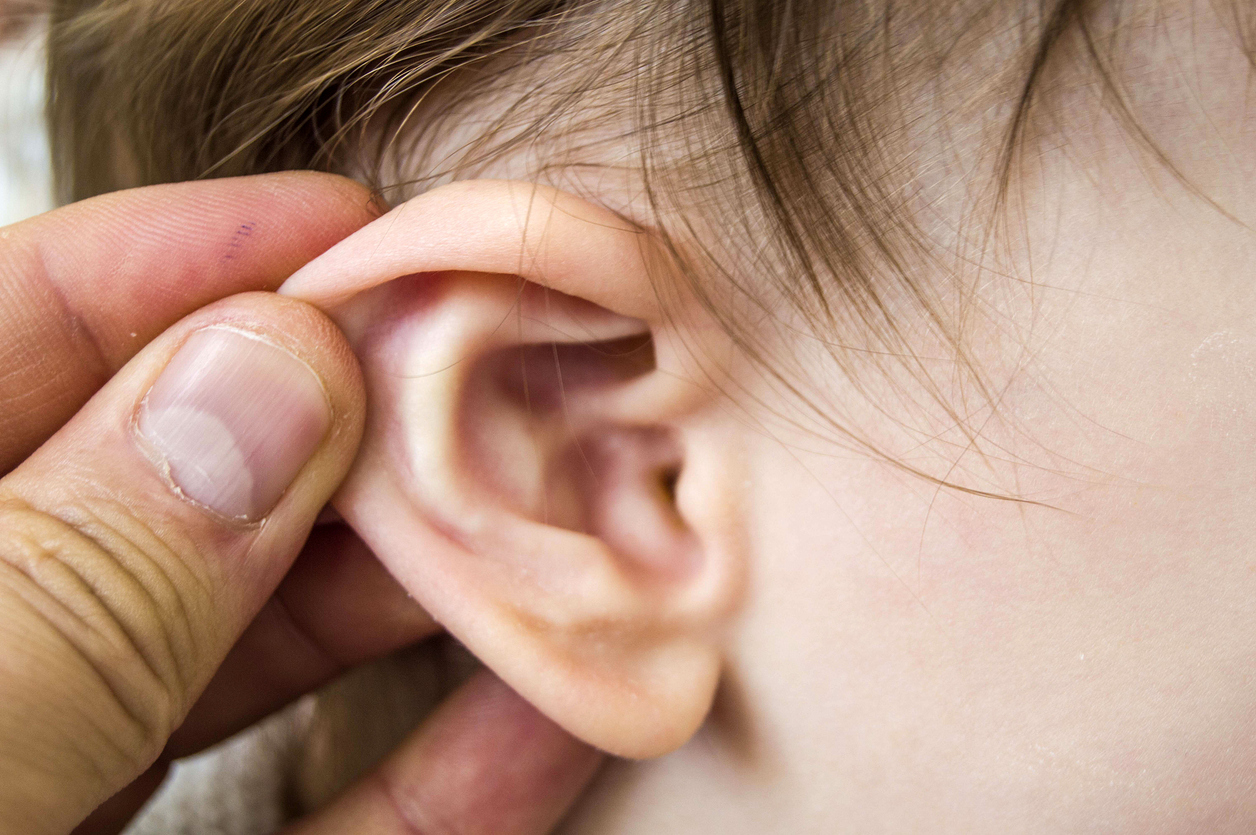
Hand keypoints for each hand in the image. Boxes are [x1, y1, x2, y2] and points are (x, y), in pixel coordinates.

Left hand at [0, 173, 601, 834]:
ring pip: (270, 641)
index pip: (17, 336)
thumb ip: (86, 570)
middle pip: (187, 481)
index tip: (346, 228)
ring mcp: (76, 769)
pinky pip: (326, 817)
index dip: (179, 261)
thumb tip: (273, 375)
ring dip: (428, 590)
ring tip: (562, 528)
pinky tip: (543, 720)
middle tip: (498, 373)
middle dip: (351, 421)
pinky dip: (445, 774)